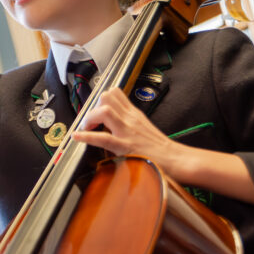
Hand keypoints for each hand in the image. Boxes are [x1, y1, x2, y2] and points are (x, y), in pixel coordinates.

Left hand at [70, 88, 253, 206]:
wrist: (176, 159)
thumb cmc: (160, 148)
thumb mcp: (144, 128)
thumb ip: (131, 123)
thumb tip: (116, 122)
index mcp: (134, 114)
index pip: (115, 93)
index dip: (100, 99)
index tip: (95, 111)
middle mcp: (130, 119)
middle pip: (106, 97)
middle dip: (92, 107)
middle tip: (90, 121)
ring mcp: (127, 131)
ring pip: (104, 111)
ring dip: (89, 117)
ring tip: (86, 127)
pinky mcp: (125, 146)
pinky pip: (102, 138)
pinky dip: (86, 136)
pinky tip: (77, 136)